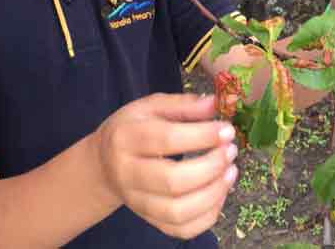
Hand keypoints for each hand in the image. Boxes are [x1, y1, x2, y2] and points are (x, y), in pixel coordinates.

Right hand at [92, 93, 237, 239]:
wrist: (104, 163)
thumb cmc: (133, 129)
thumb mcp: (151, 107)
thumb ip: (183, 105)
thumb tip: (215, 104)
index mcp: (126, 138)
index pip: (166, 139)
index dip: (202, 135)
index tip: (227, 130)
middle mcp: (127, 174)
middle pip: (173, 181)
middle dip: (211, 166)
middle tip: (230, 151)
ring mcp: (137, 202)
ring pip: (178, 211)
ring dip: (213, 194)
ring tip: (230, 172)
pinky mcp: (149, 220)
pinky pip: (182, 230)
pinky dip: (207, 216)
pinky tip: (219, 194)